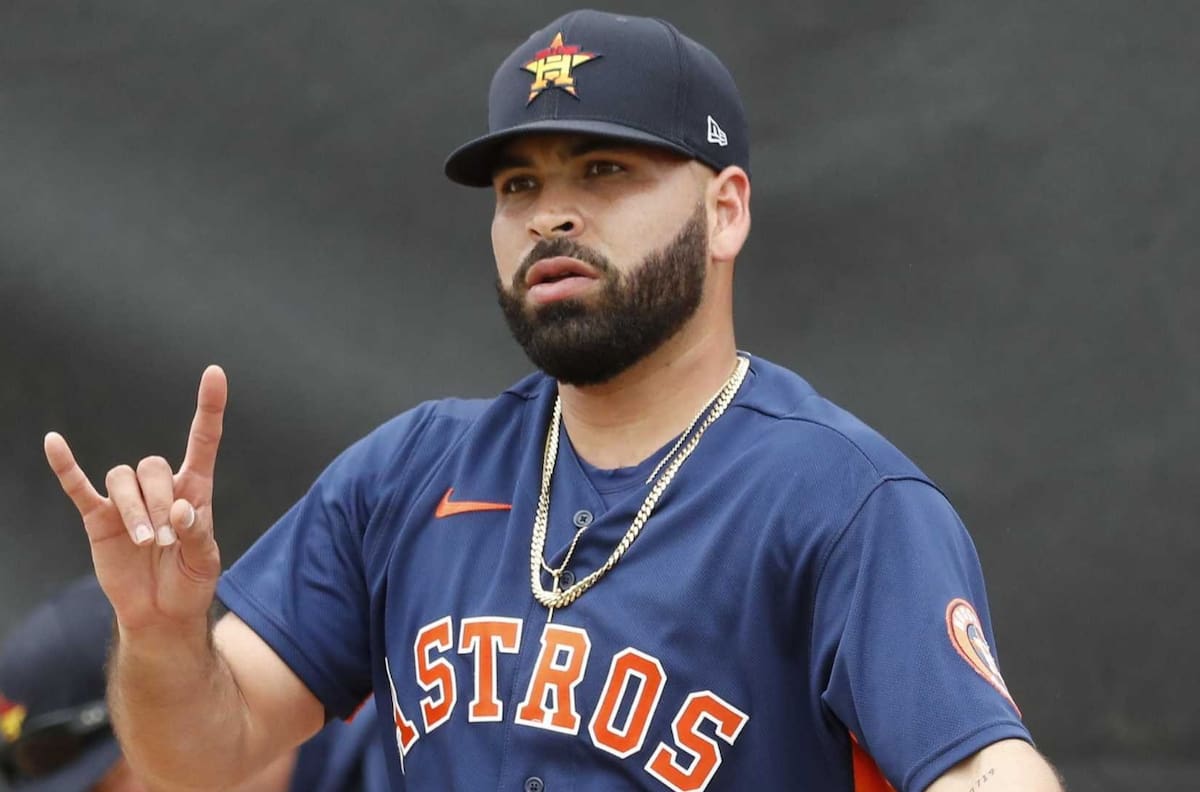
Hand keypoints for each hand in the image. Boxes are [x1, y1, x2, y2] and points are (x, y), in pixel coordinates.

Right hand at [44, 365, 226, 635]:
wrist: (162, 613)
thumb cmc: (190, 582)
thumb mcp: (206, 561)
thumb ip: (198, 535)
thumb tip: (182, 513)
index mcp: (195, 489)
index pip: (203, 439)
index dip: (209, 407)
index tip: (214, 373)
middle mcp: (161, 487)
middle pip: (153, 466)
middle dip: (161, 503)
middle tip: (168, 542)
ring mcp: (126, 501)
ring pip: (122, 479)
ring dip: (133, 510)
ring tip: (146, 542)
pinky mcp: (98, 519)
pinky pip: (78, 486)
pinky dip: (65, 466)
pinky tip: (53, 442)